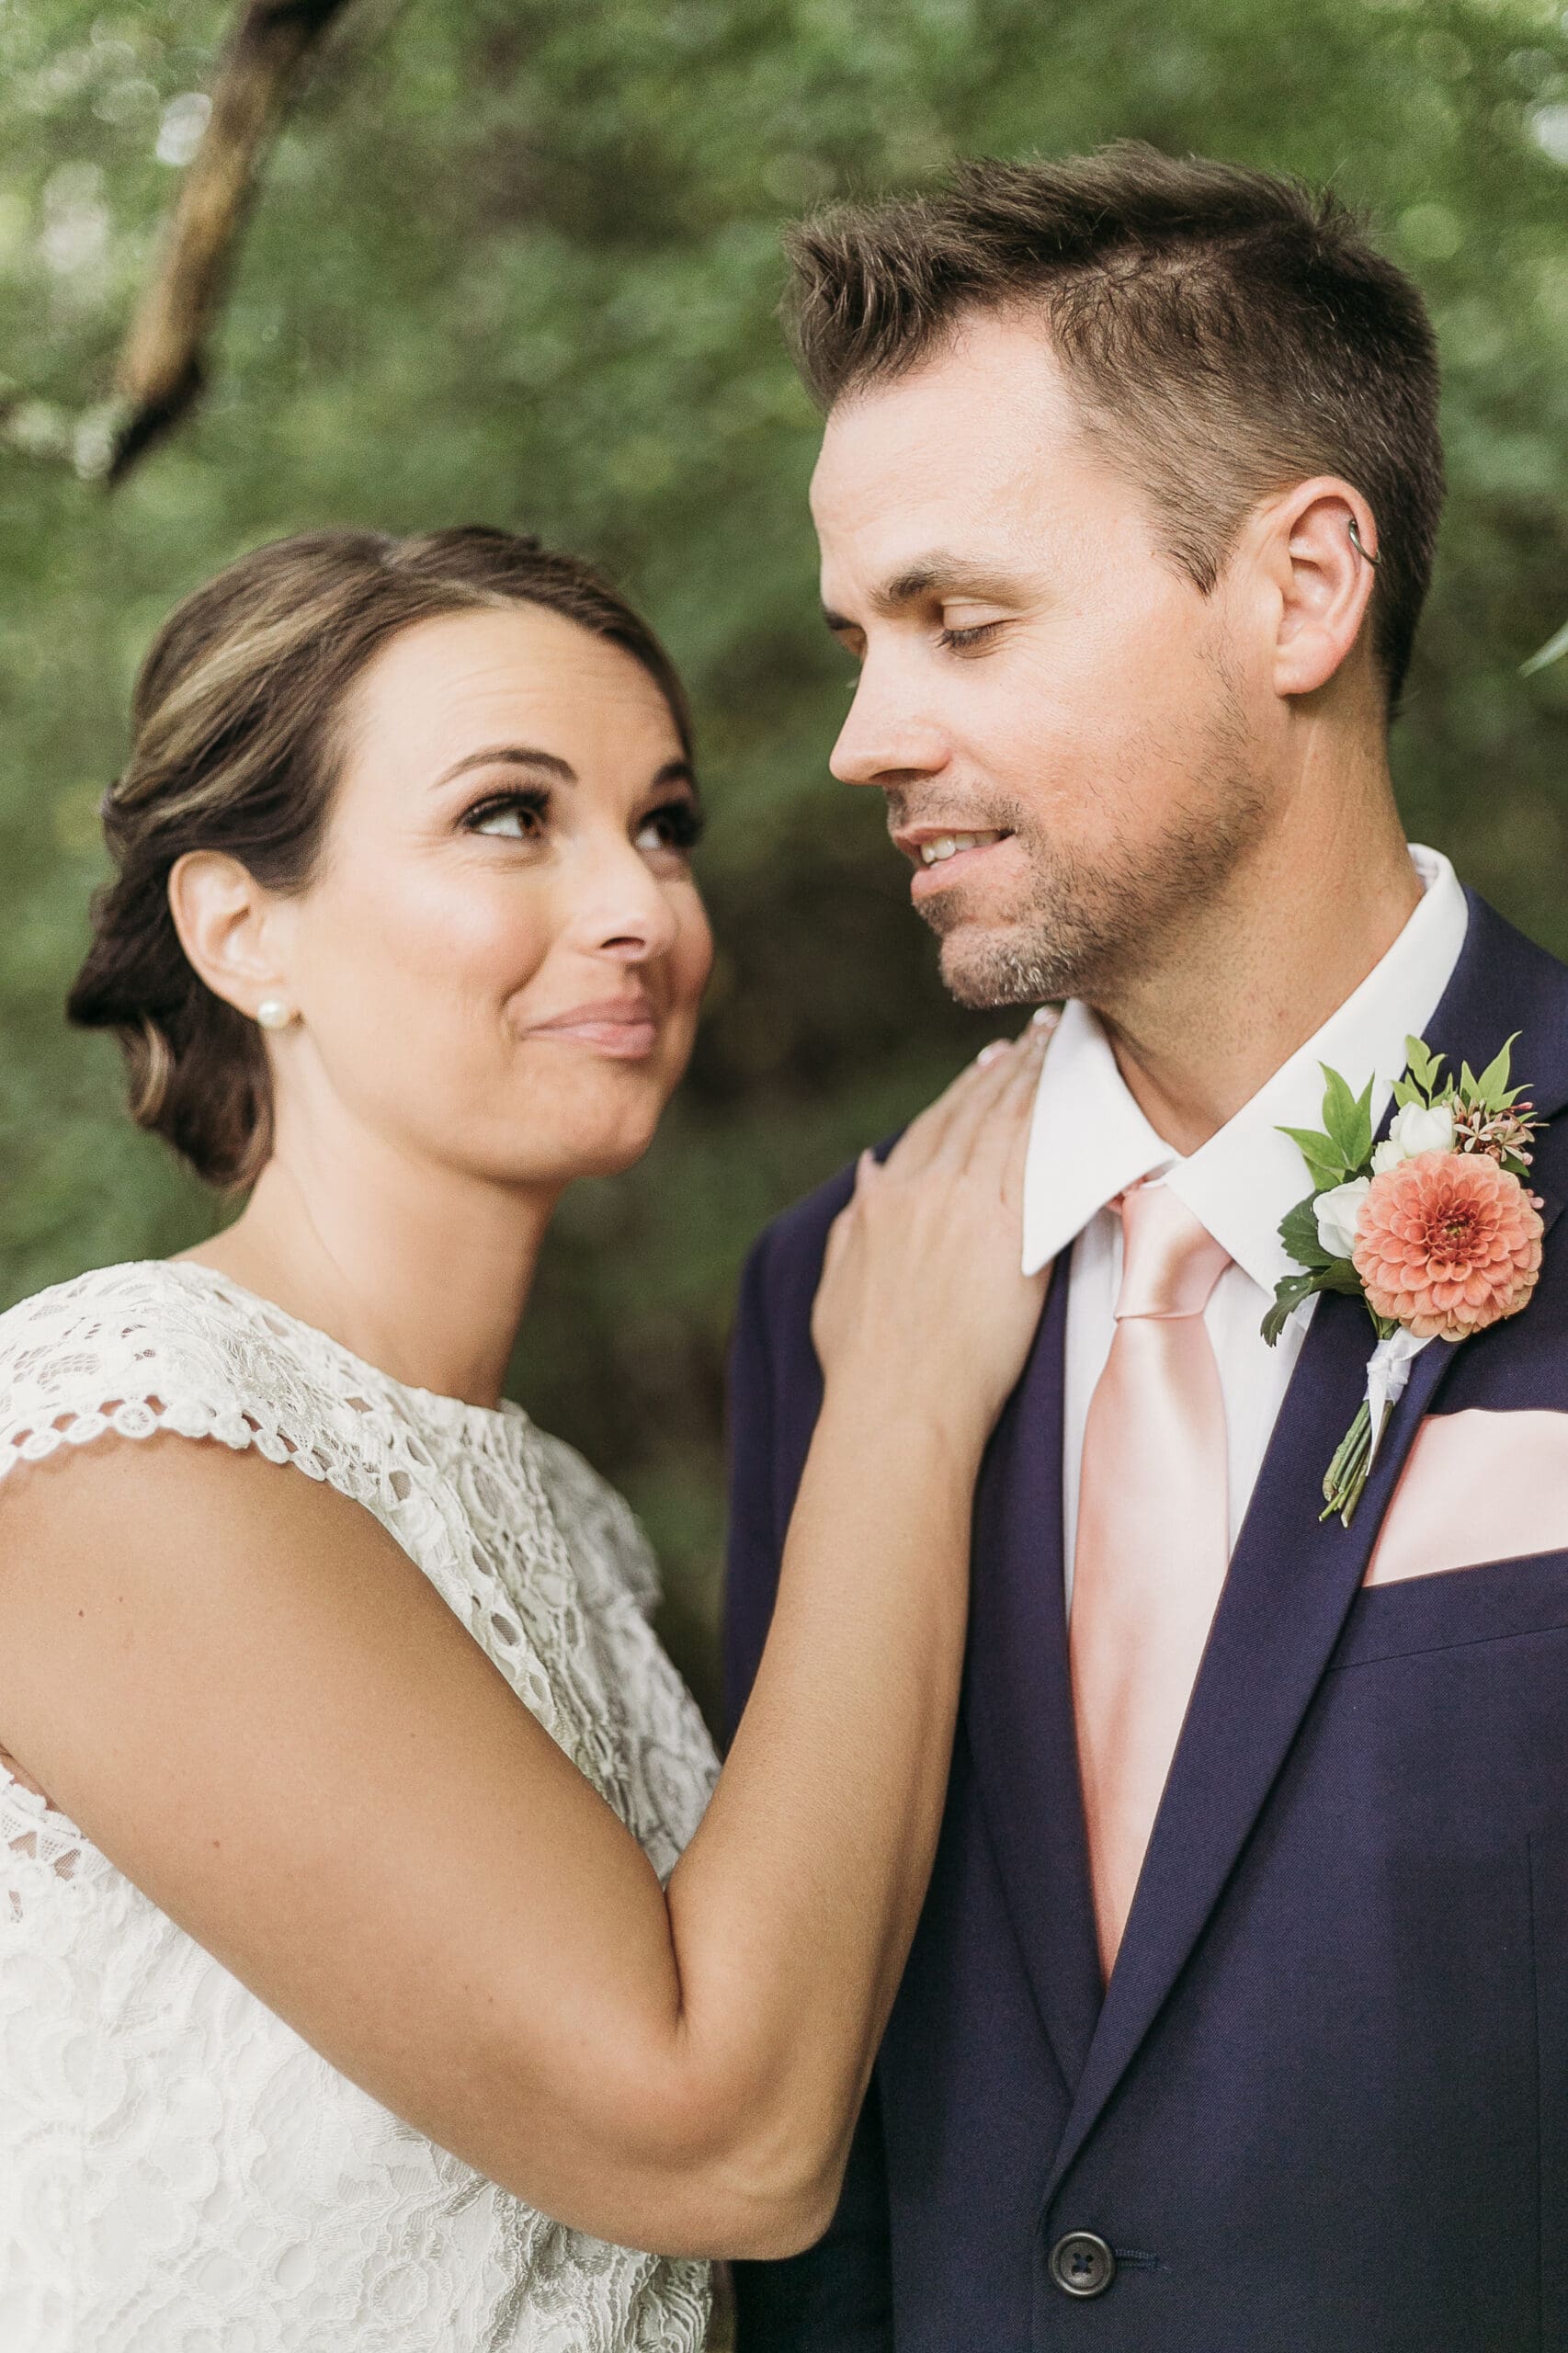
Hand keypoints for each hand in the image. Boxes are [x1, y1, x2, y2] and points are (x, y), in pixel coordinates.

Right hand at [811, 1011, 1058, 1459]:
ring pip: (1009, 1124)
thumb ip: (855, 1223)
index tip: (987, 1063)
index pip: (931, 1128)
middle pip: (975, 1113)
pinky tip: (1078, 1097)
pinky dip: (1056, 1120)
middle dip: (1009, 1068)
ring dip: (1036, 1078)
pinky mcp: (1012, 1236)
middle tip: (1037, 1034)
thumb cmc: (864, 1365)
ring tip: (1059, 1046)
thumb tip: (869, 1174)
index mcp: (882, 1201)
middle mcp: (923, 1191)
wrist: (899, 1406)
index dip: (964, 1092)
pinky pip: (1040, 1161)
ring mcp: (968, 1209)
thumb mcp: (837, 1283)